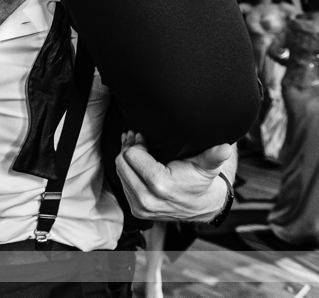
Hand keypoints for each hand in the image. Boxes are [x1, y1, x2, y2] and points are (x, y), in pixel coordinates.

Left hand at [116, 131, 233, 221]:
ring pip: (120, 172)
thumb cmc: (201, 181)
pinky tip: (134, 161)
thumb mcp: (207, 166)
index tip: (143, 136)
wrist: (201, 206)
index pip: (132, 155)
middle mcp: (147, 199)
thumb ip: (214, 156)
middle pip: (122, 163)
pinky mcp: (137, 210)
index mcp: (160, 186)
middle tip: (135, 136)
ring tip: (133, 145)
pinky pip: (123, 184)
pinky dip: (126, 171)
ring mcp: (140, 207)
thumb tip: (226, 148)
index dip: (137, 142)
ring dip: (125, 158)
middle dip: (128, 148)